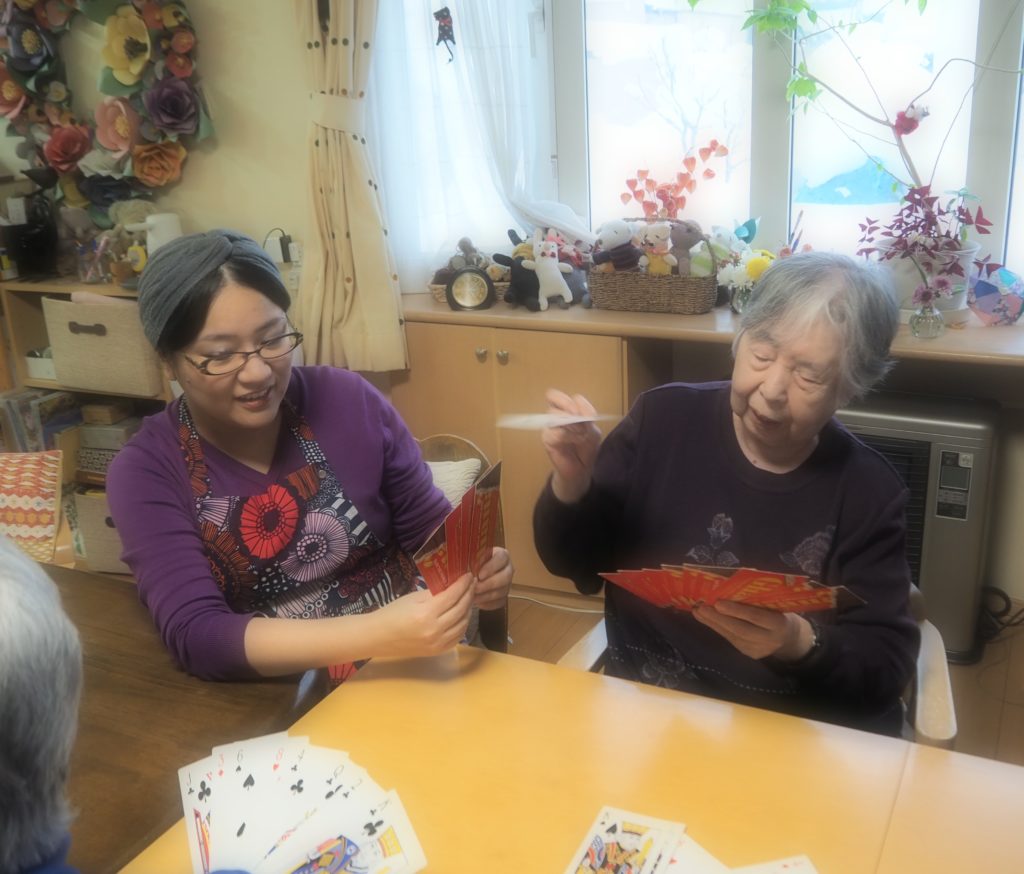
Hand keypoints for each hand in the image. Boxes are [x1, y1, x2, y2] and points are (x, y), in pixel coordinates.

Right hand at [375, 573, 473, 657]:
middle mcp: (435, 629)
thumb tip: (452, 585)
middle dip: (469, 594)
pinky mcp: (438, 651)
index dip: (463, 584)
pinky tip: (462, 615)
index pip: (452, 596)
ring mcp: (438, 643)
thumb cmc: (393, 613)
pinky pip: (458, 637)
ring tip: (468, 598)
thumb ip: (434, 593)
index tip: (469, 575)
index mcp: (426, 613)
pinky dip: (463, 624)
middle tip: (472, 584)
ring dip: (468, 609)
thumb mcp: (413, 598)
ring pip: (463, 624)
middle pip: (461, 609)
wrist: (378, 637)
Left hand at [473, 546, 512, 609]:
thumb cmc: (471, 563)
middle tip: (475, 587)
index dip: (491, 567)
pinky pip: (499, 602)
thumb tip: (465, 563)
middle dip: (489, 584)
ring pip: (502, 591)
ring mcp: (507, 583)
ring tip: (473, 596)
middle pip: (505, 577)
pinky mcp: (504, 596)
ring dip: (487, 595)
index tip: (480, 574)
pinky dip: (488, 603)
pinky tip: (477, 602)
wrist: (472, 575)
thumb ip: (472, 559)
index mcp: (501, 555)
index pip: (501, 558)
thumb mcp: (471, 557)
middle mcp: (508, 568)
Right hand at [541, 388, 601, 502]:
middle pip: (553, 397)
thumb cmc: (586, 447)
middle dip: (570, 407)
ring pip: (554, 414)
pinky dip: (570, 436)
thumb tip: (577, 411)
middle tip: (580, 419)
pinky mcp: (547, 439)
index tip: (586, 413)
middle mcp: (555, 415)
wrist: (581, 469)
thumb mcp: (593, 430)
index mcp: (566, 410)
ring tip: (581, 436)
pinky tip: (576, 442)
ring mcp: (549, 426)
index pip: (561, 395)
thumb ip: (588, 417)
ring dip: (572, 424)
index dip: (573, 400)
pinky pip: (556, 432)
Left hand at [693, 600, 813, 660]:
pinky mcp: (749, 654)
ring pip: (732, 636)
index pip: (757, 617)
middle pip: (741, 630)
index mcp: (780, 624)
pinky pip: (731, 639)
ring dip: (712, 623)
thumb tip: (734, 577)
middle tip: (701, 607)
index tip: (718, 603)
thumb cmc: (779, 611)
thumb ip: (758, 595)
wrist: (789, 637)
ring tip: (698, 611)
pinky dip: (717, 628)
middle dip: (719, 618)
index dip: (737, 610)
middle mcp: (770, 640)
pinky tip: (705, 619)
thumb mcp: (775, 603)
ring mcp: (759, 650)